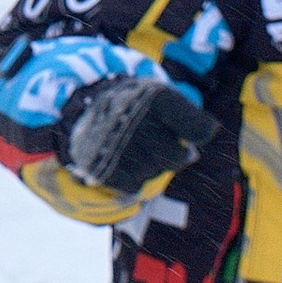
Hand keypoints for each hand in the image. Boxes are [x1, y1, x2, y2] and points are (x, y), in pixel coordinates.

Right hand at [61, 74, 219, 193]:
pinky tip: (122, 160)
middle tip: (152, 138)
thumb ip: (191, 119)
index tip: (186, 132)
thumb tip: (204, 143)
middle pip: (180, 158)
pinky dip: (132, 177)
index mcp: (156, 98)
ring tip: (133, 146)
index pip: (200, 129)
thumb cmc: (130, 103)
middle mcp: (139, 122)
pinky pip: (136, 186)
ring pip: (157, 173)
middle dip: (171, 152)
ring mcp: (121, 148)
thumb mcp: (160, 95)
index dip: (197, 132)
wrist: (76, 106)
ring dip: (151, 165)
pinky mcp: (106, 170)